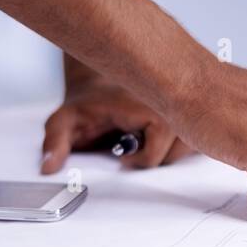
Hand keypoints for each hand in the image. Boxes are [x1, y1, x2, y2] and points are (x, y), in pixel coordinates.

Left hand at [41, 80, 193, 173]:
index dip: (139, 161)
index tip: (122, 155)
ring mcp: (183, 106)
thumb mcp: (65, 120)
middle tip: (135, 146)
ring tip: (148, 142)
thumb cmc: (90, 103)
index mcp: (146, 106)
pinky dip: (184, 144)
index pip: (158, 153)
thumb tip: (48, 167)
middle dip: (156, 157)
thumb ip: (54, 142)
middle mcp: (170, 104)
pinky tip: (163, 138)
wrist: (103, 80)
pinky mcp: (192, 110)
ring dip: (171, 152)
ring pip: (192, 146)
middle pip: (180, 152)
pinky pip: (198, 138)